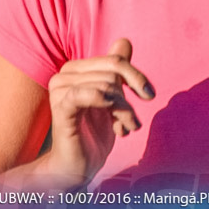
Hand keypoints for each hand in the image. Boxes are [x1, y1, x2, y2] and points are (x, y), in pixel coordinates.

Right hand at [45, 38, 154, 187]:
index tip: (148, 95)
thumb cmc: (94, 133)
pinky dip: (107, 105)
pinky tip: (116, 125)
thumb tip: (124, 41)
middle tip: (133, 123)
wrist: (76, 168)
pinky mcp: (60, 107)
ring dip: (124, 112)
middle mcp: (65, 74)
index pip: (115, 60)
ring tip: (125, 130)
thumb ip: (116, 70)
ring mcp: (60, 89)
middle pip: (113, 72)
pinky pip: (87, 93)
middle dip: (129, 99)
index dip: (135, 76)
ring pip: (107, 85)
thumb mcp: (112, 99)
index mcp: (76, 69)